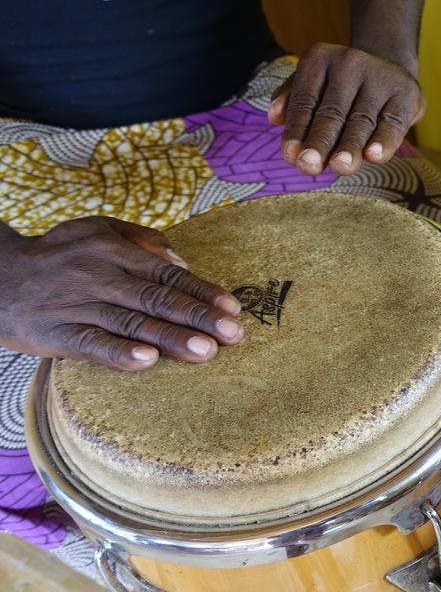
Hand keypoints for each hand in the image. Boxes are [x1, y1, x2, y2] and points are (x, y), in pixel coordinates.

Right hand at [0, 217, 243, 369]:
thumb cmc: (61, 255)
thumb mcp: (96, 230)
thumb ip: (142, 239)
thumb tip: (181, 259)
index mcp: (112, 250)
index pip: (166, 273)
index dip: (201, 291)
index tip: (232, 308)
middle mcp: (98, 276)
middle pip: (155, 298)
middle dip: (197, 316)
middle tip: (234, 334)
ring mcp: (77, 305)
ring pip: (130, 322)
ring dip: (170, 338)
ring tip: (206, 352)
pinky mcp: (56, 333)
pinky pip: (91, 343)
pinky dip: (119, 353)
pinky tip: (147, 361)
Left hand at [268, 43, 425, 177]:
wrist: (390, 66)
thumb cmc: (341, 84)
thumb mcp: (314, 81)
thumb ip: (291, 98)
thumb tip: (273, 117)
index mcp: (320, 58)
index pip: (305, 99)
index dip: (297, 128)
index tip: (290, 155)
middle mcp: (350, 63)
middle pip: (332, 111)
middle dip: (320, 141)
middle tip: (308, 166)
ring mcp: (380, 77)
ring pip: (361, 120)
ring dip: (349, 146)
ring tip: (339, 167)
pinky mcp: (406, 93)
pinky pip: (392, 122)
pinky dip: (384, 141)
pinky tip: (374, 157)